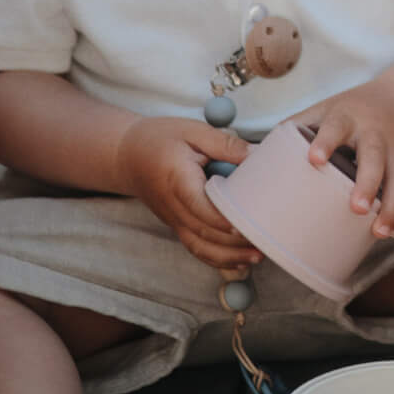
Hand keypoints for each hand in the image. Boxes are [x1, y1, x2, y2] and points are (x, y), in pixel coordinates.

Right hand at [115, 116, 258, 269]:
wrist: (127, 155)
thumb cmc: (161, 139)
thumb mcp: (192, 131)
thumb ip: (225, 144)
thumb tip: (258, 155)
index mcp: (177, 180)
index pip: (200, 206)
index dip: (224, 219)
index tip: (250, 223)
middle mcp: (173, 206)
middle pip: (204, 231)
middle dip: (235, 241)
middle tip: (267, 240)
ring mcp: (173, 219)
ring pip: (200, 246)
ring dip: (229, 257)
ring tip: (257, 257)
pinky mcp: (177, 225)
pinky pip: (196, 247)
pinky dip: (217, 259)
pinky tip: (240, 262)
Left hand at [289, 84, 393, 236]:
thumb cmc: (350, 113)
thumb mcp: (322, 111)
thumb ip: (292, 132)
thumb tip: (247, 159)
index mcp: (347, 117)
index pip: (336, 126)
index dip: (326, 141)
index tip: (314, 159)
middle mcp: (375, 132)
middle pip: (375, 156)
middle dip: (368, 182)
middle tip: (357, 208)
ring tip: (380, 232)